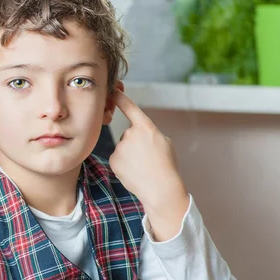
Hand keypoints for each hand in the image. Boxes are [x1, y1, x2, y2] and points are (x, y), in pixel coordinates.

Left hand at [109, 88, 188, 241]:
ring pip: (124, 147)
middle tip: (148, 158)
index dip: (121, 98)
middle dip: (136, 144)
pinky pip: (118, 158)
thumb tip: (139, 134)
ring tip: (143, 167)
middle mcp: (130, 134)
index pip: (131, 108)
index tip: (113, 91)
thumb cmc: (166, 166)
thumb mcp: (165, 143)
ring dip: (131, 155)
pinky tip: (135, 172)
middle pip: (129, 134)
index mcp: (146, 128)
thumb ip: (150, 133)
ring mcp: (120, 147)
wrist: (160, 189)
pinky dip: (125, 164)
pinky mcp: (113, 159)